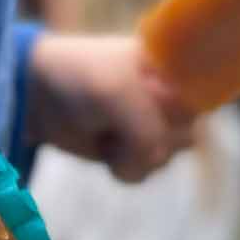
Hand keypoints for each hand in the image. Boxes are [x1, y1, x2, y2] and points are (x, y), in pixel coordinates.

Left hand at [25, 33, 196, 182]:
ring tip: (108, 134)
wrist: (40, 97)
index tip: (146, 99)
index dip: (172, 112)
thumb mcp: (115, 95)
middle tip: (122, 122)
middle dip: (153, 138)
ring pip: (167, 157)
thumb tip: (157, 159)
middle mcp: (171, 96)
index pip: (200, 102)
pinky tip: (105, 150)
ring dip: (135, 155)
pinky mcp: (133, 150)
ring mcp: (153, 125)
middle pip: (186, 135)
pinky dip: (125, 168)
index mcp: (176, 68)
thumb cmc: (80, 80)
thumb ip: (146, 128)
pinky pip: (146, 172)